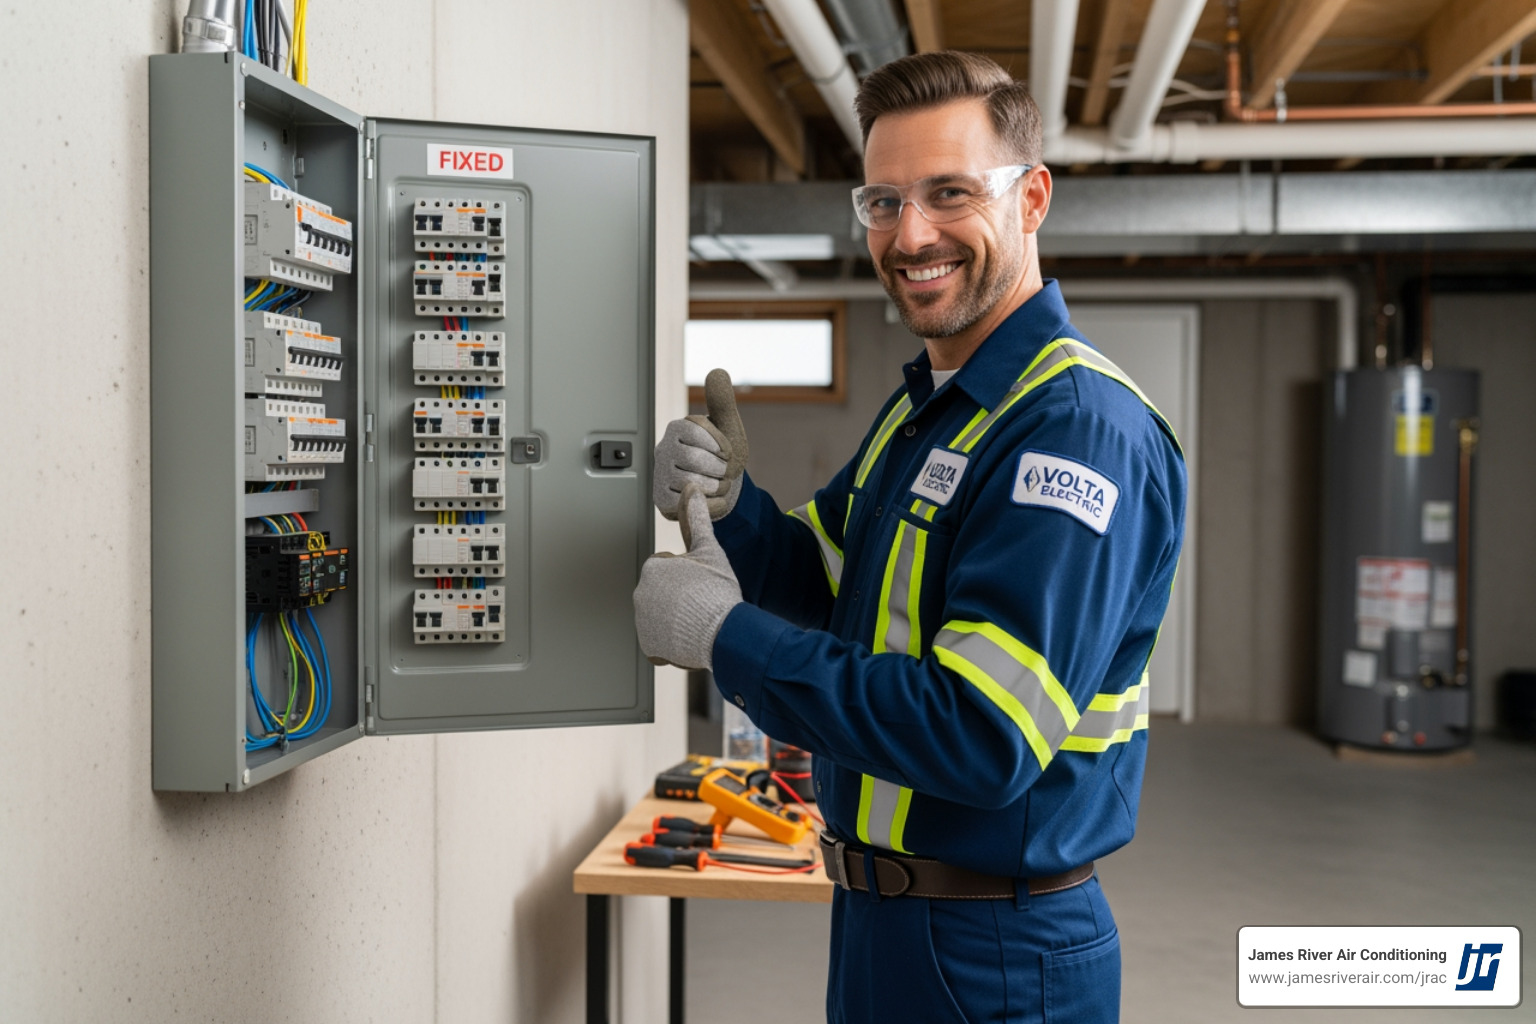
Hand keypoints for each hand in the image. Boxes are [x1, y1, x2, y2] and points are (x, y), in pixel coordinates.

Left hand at [634, 484, 742, 669]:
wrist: (724, 632)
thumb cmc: (717, 589)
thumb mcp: (710, 549)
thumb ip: (698, 519)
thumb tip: (691, 489)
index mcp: (653, 568)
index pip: (668, 568)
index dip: (688, 575)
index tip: (701, 583)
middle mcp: (640, 594)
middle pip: (663, 593)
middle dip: (679, 596)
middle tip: (701, 601)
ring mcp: (643, 622)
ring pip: (662, 616)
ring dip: (676, 617)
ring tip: (698, 619)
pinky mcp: (649, 646)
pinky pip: (660, 641)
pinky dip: (672, 641)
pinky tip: (690, 636)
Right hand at [653, 368, 748, 520]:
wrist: (721, 487)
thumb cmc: (722, 455)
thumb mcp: (727, 426)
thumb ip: (722, 401)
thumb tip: (717, 371)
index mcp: (677, 428)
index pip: (698, 432)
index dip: (720, 446)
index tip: (726, 452)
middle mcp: (663, 450)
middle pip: (695, 460)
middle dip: (720, 469)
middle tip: (723, 472)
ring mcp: (660, 477)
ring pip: (694, 485)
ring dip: (718, 488)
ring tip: (716, 484)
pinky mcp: (662, 502)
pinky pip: (692, 505)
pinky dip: (714, 505)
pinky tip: (713, 499)